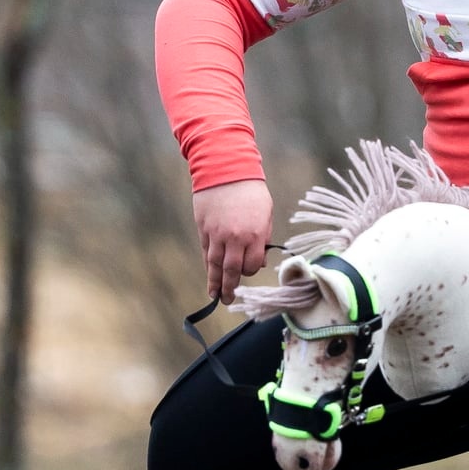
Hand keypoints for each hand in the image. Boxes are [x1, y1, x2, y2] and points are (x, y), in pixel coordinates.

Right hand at [194, 179, 274, 301]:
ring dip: (215, 282)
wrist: (224, 168)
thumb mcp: (265, 212)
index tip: (249, 269)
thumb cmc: (250, 190)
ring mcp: (217, 234)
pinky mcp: (203, 228)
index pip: (252, 265)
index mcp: (254, 234)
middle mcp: (234, 237)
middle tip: (227, 301)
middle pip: (231, 270)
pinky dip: (208, 265)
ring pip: (215, 264)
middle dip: (230, 288)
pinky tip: (209, 275)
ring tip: (215, 295)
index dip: (251, 270)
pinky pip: (206, 252)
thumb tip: (259, 258)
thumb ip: (262, 237)